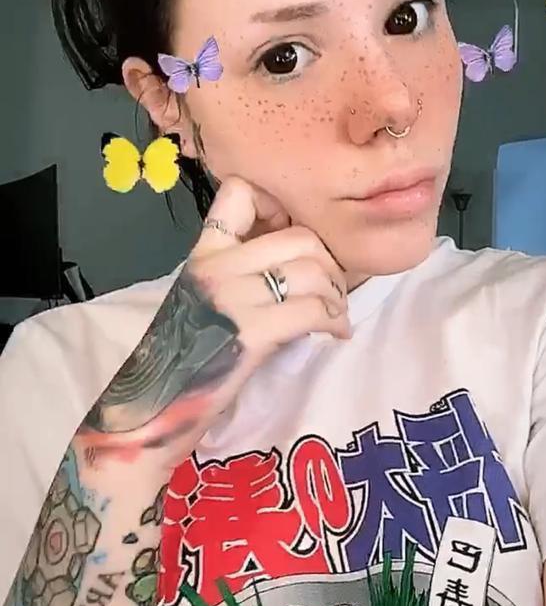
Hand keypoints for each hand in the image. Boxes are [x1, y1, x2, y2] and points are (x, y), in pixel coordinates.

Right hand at [76, 177, 350, 470]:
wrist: (148, 412)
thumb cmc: (178, 362)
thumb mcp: (201, 301)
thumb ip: (235, 276)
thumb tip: (293, 268)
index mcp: (203, 253)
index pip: (241, 192)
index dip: (281, 209)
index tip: (297, 245)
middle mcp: (216, 266)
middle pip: (299, 237)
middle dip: (329, 263)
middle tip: (333, 292)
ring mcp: (232, 297)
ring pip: (312, 270)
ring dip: (337, 294)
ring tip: (335, 315)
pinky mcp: (250, 333)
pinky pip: (312, 310)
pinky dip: (334, 321)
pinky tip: (335, 334)